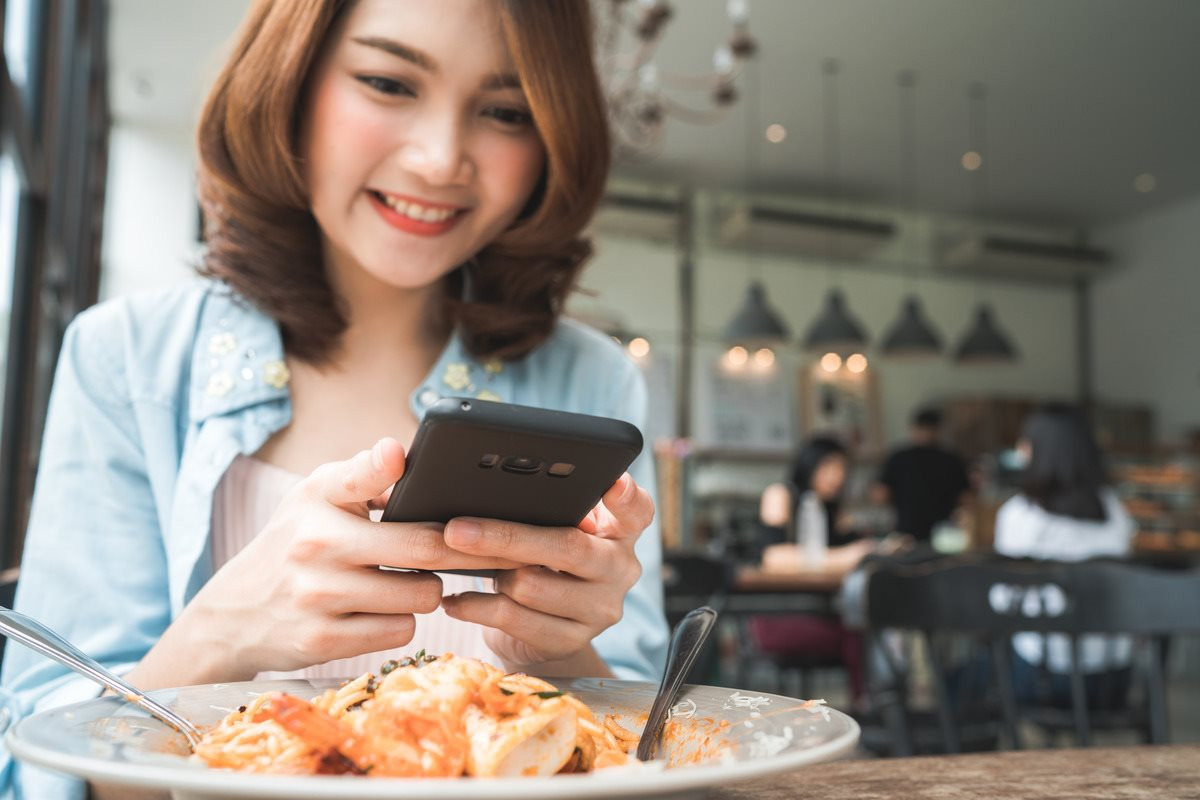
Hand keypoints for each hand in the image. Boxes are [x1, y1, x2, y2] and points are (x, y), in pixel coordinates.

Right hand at [176, 438, 518, 679]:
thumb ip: (364, 475)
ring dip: (425, 592)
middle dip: (453, 552)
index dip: (385, 462)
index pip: (358, 474)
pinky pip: (400, 630)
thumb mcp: (316, 497)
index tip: (396, 456)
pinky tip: (383, 612)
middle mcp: (316, 543)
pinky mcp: (322, 641)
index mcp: (318, 498)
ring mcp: (318, 595)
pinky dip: (401, 622)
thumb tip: (403, 457)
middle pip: (424, 548)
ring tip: (408, 584)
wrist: (234, 613)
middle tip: (451, 553)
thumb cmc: (295, 543)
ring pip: (421, 595)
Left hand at [439, 473, 653, 668]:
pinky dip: (476, 608)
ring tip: (470, 567)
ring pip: (531, 585)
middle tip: (456, 530)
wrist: (546, 629)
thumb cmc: (545, 561)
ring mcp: (600, 609)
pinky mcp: (572, 640)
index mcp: (622, 531)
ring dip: (492, 574)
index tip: (613, 483)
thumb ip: (549, 511)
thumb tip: (495, 496)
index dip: (626, 495)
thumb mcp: (556, 529)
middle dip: (506, 536)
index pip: (637, 509)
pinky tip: (455, 601)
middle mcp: (620, 569)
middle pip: (566, 547)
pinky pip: (514, 620)